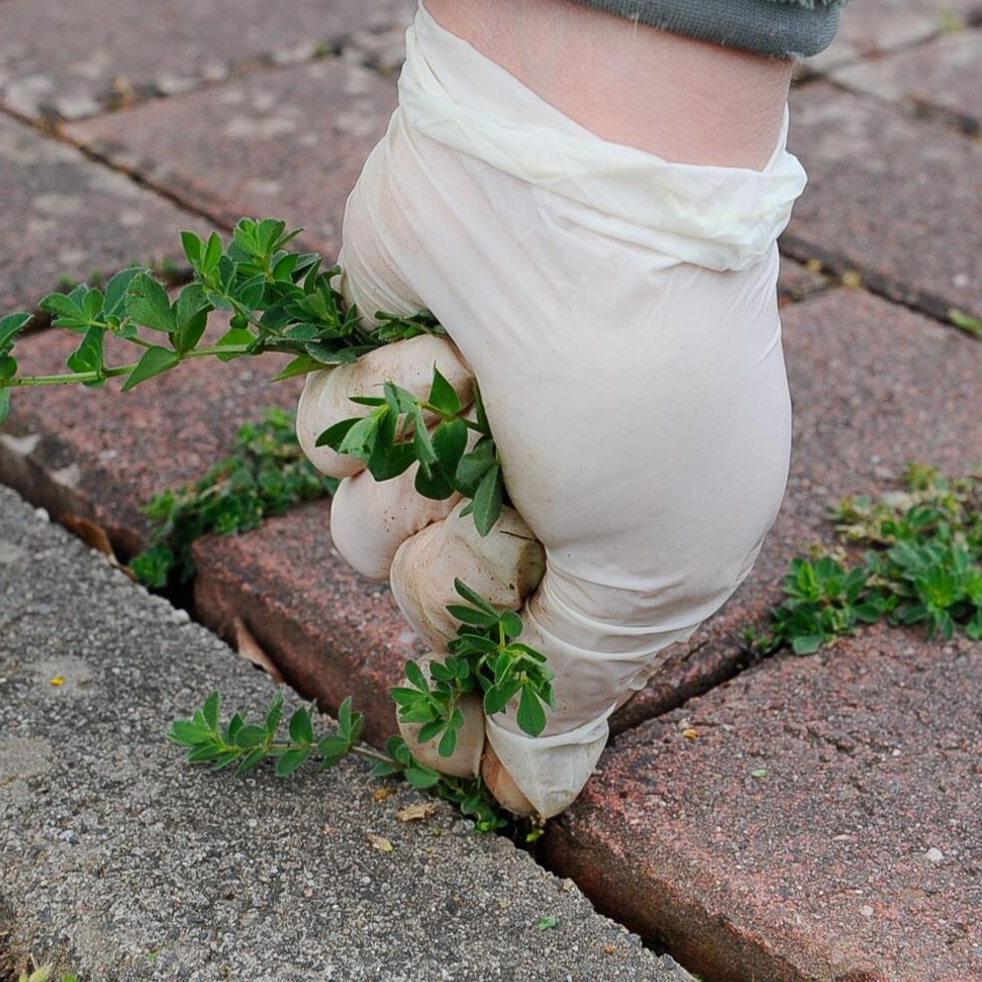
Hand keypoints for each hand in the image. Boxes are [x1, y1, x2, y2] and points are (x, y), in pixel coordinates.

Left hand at [289, 16, 796, 819]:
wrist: (570, 192)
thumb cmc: (645, 387)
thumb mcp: (657, 560)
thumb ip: (584, 676)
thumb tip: (544, 789)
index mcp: (624, 551)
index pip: (529, 673)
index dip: (483, 720)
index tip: (448, 762)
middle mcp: (529, 501)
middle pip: (433, 618)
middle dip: (463, 570)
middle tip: (515, 504)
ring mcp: (445, 434)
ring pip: (363, 538)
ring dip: (416, 484)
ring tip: (479, 409)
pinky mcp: (374, 370)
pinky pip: (324, 442)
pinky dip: (372, 402)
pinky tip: (433, 345)